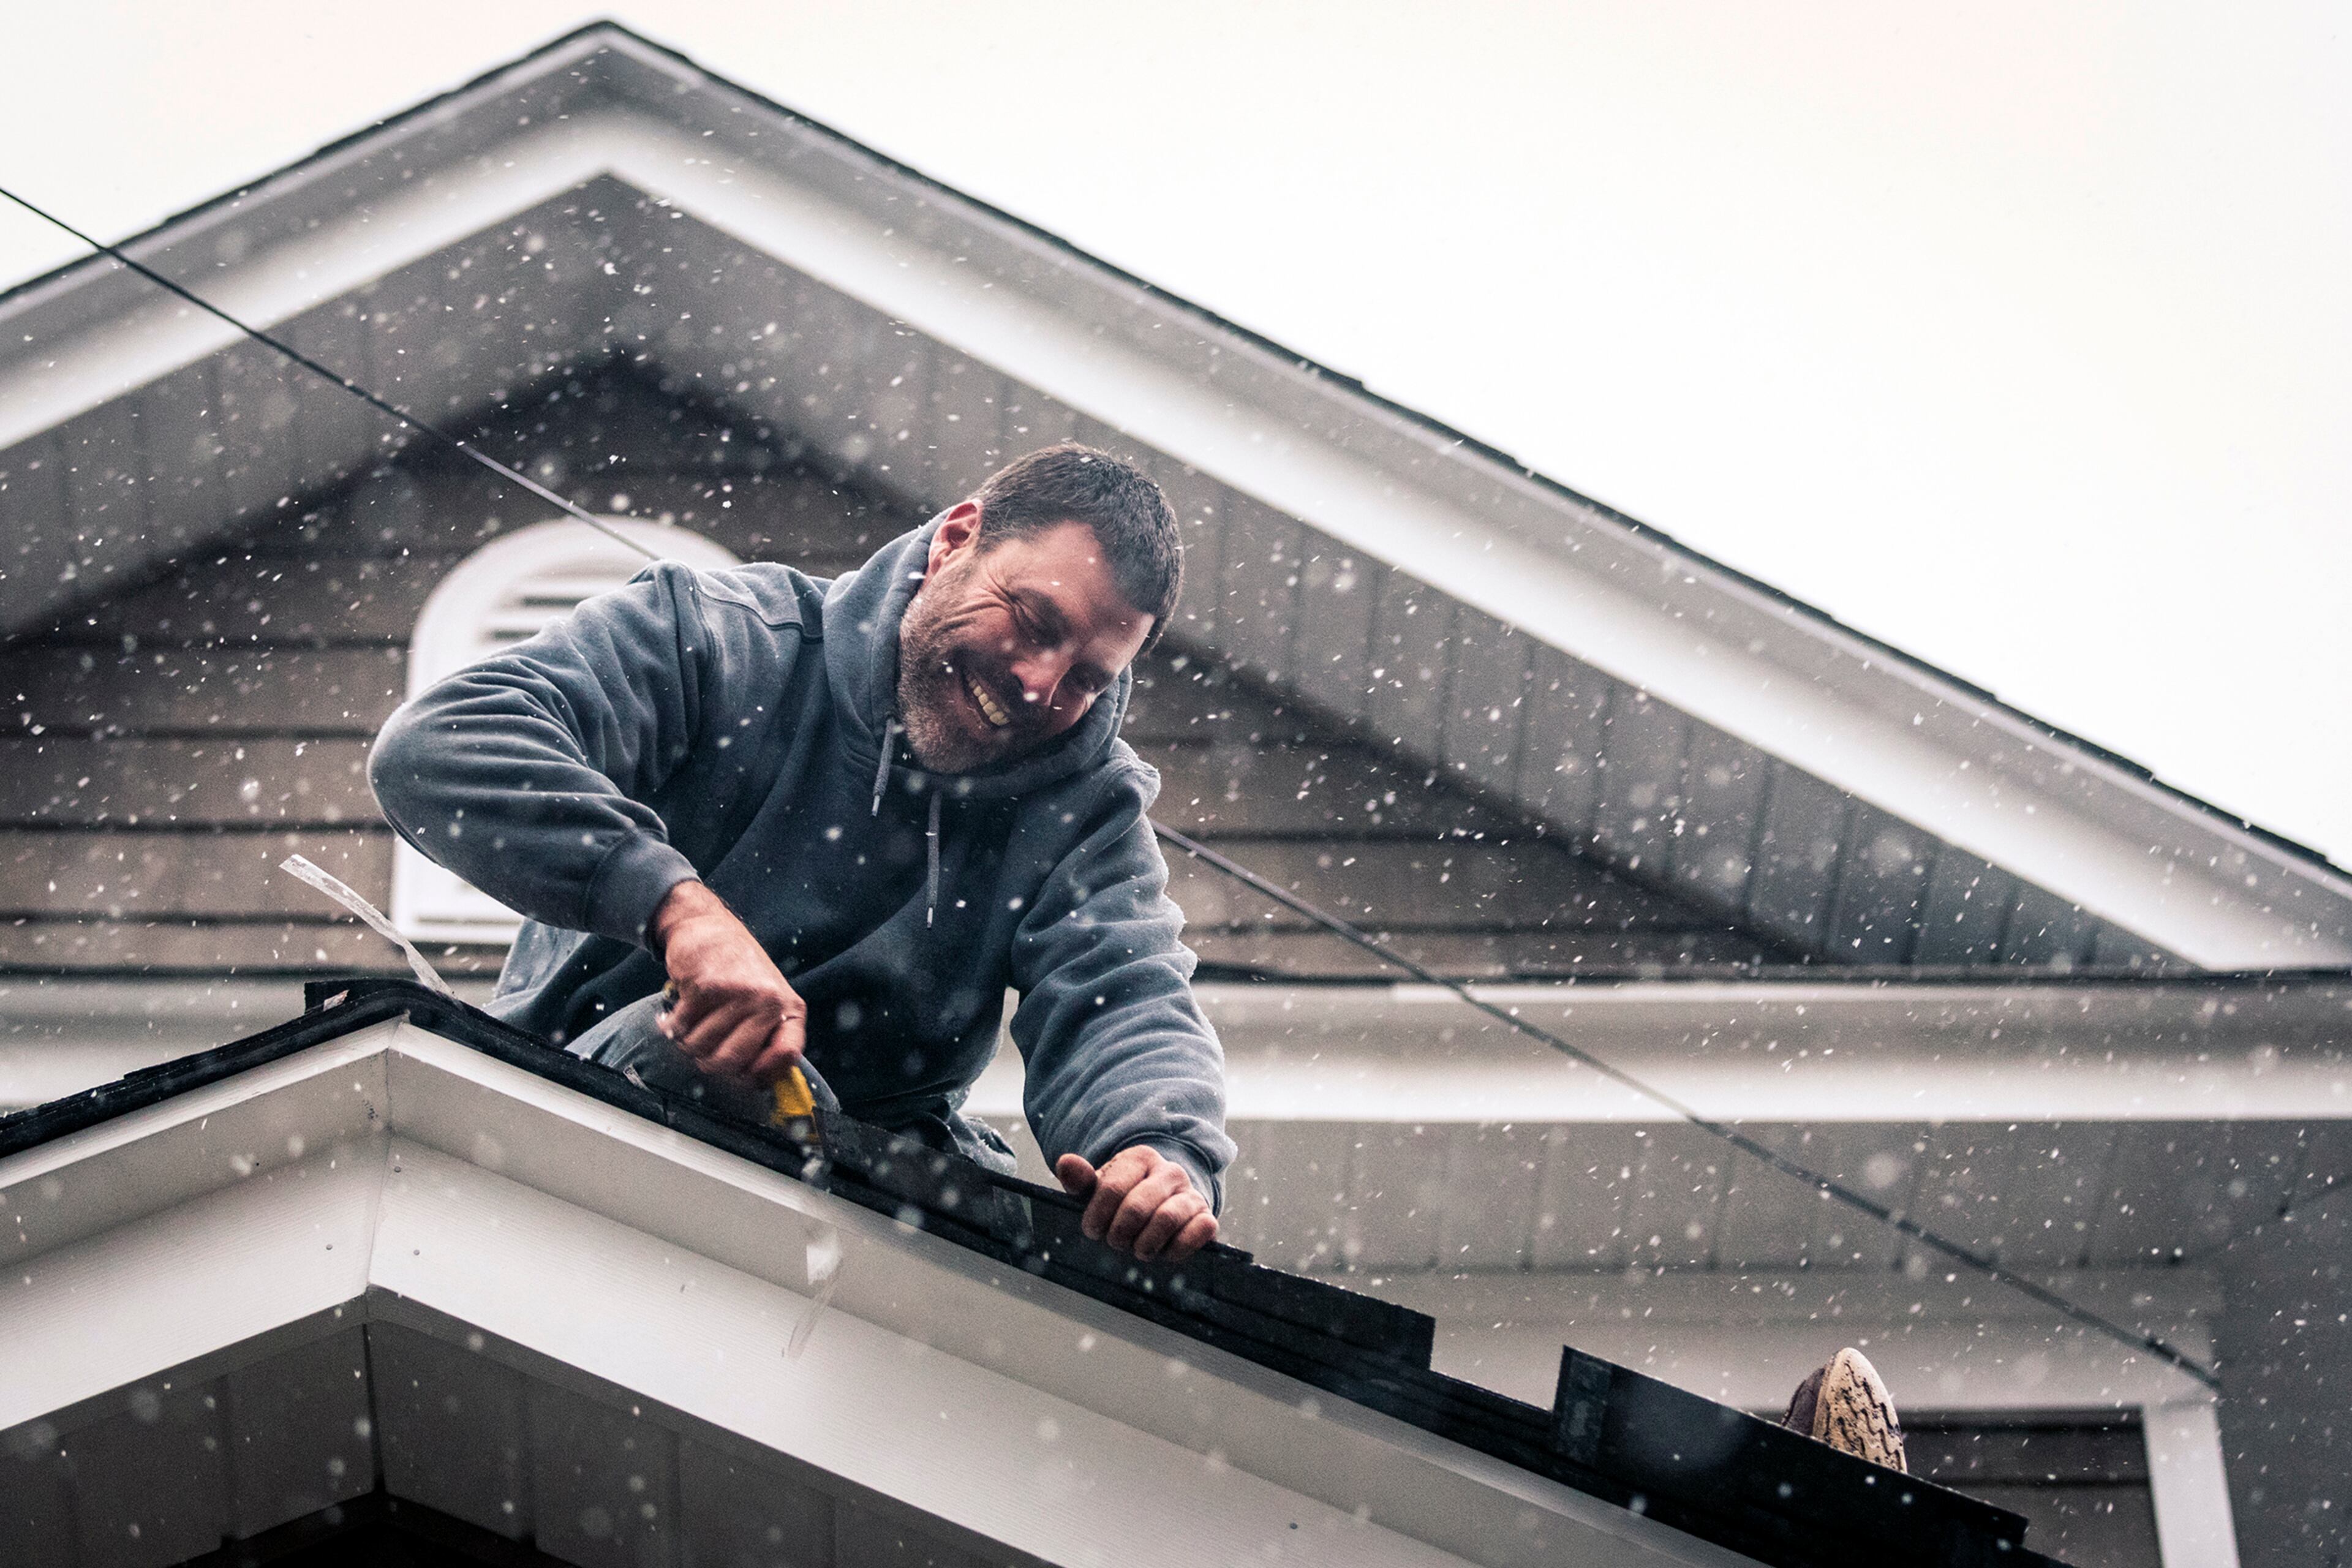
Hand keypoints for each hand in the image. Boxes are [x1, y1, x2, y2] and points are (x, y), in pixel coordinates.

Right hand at [649, 881, 805, 1086]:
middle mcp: (767, 1001)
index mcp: (788, 1009)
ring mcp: (737, 993)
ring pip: (699, 1048)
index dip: (760, 1075)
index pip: (786, 1056)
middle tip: (705, 1046)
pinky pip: (680, 1029)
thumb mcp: (768, 1001)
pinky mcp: (704, 986)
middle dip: (709, 1062)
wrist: (709, 927)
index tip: (743, 1075)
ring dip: (688, 1041)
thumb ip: (769, 1038)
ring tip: (693, 1021)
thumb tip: (760, 1084)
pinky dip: (671, 1025)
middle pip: (730, 1063)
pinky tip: (677, 1012)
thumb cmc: (739, 971)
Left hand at [1055, 1147, 1216, 1262]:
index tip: (1092, 1231)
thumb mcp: (1099, 1189)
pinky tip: (1165, 1252)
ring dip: (1145, 1244)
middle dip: (1119, 1234)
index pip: (1111, 1189)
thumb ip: (1081, 1180)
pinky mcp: (1206, 1215)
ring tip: (1138, 1250)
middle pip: (1136, 1207)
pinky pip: (1200, 1230)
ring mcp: (1190, 1192)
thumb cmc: (1123, 1200)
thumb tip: (1065, 1163)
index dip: (1096, 1217)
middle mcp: (1168, 1171)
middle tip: (1116, 1243)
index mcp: (1139, 1158)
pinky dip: (1178, 1248)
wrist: (1161, 1207)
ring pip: (1166, 1219)